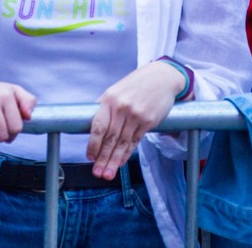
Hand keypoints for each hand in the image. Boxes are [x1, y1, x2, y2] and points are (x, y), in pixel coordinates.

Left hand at [87, 62, 182, 179]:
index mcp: (110, 99)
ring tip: (107, 174)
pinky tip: (121, 162)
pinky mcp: (149, 121)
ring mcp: (136, 115)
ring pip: (122, 143)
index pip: (98, 126)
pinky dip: (127, 153)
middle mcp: (122, 108)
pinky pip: (135, 141)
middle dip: (102, 158)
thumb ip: (104, 106)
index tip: (89, 157)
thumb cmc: (136, 84)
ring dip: (114, 161)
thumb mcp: (116, 90)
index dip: (93, 144)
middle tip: (97, 173)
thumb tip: (89, 123)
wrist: (162, 77)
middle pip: (110, 138)